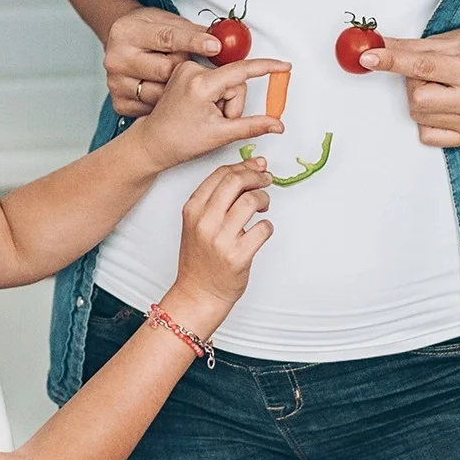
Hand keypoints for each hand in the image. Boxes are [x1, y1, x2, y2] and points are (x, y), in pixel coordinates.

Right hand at [104, 7, 220, 115]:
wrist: (123, 44)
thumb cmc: (146, 31)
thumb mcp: (166, 21)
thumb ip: (191, 30)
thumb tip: (219, 40)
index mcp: (127, 33)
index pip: (166, 38)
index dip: (193, 42)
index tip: (215, 46)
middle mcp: (117, 59)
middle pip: (164, 70)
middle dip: (185, 69)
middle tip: (195, 67)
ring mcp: (116, 83)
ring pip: (161, 94)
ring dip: (178, 91)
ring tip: (181, 82)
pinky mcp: (120, 103)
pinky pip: (152, 109)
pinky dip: (167, 105)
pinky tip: (169, 96)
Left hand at [127, 56, 287, 171]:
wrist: (153, 142)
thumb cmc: (179, 140)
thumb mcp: (221, 135)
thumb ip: (253, 126)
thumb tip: (277, 124)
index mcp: (201, 84)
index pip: (242, 71)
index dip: (267, 68)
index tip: (284, 65)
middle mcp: (192, 70)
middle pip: (235, 82)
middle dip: (233, 105)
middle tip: (218, 123)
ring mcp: (187, 69)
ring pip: (227, 82)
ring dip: (224, 102)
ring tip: (207, 118)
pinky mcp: (186, 71)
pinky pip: (215, 80)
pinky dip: (215, 96)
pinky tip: (201, 109)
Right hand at [166, 159, 273, 324]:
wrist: (198, 293)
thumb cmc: (200, 258)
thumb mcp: (197, 223)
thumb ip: (216, 199)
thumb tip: (248, 170)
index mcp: (192, 210)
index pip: (221, 174)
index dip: (244, 165)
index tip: (257, 166)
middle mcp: (204, 222)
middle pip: (236, 181)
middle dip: (256, 175)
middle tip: (266, 180)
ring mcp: (221, 240)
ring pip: (251, 201)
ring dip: (264, 199)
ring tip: (263, 207)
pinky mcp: (238, 256)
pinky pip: (263, 229)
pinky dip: (267, 226)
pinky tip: (261, 231)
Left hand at [359, 24, 459, 147]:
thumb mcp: (441, 41)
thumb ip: (405, 48)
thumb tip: (372, 48)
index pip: (422, 67)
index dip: (392, 62)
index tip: (369, 59)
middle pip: (416, 98)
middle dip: (414, 84)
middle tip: (431, 74)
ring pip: (418, 117)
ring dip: (421, 101)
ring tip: (441, 87)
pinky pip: (426, 135)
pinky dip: (427, 119)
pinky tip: (444, 104)